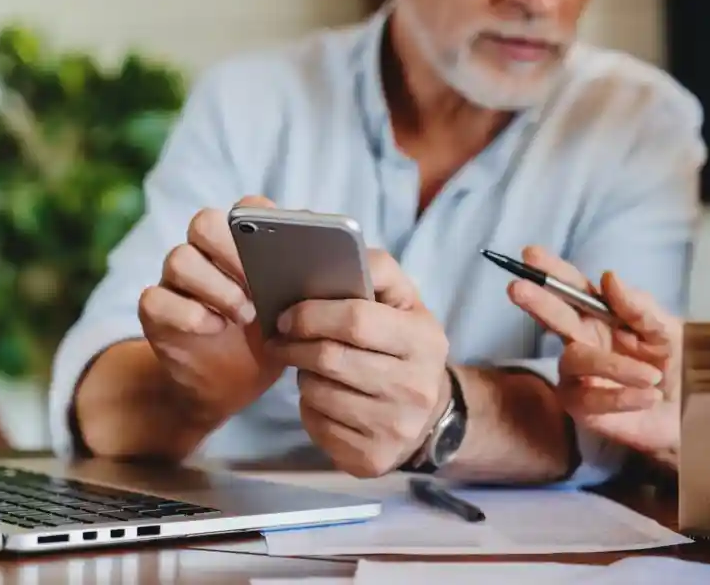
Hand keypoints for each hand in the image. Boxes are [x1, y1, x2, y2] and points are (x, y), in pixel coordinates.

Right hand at [138, 195, 282, 429]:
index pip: (246, 207)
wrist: (232, 381)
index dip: (259, 222)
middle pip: (204, 222)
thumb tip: (329, 263)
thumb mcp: (294, 309)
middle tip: (259, 288)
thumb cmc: (270, 335)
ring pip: (179, 258)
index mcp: (243, 242)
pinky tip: (215, 328)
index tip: (280, 253)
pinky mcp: (157, 311)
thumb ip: (305, 281)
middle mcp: (205, 252)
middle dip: (233, 252)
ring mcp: (177, 280)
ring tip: (245, 315)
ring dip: (216, 287)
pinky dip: (189, 313)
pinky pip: (155, 299)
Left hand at [269, 250, 450, 477]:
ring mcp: (395, 428)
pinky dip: (310, 408)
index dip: (312, 314)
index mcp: (425, 341)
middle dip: (295, 344)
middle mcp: (416, 388)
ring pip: (318, 393)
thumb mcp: (405, 302)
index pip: (357, 320)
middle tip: (280, 337)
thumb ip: (377, 271)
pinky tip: (323, 397)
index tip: (287, 314)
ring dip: (302, 376)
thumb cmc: (404, 346)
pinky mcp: (372, 459)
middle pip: (330, 359)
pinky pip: (318, 425)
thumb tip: (334, 251)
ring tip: (308, 366)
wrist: (428, 414)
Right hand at [506, 246, 680, 466]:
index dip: (552, 272)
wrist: (685, 413)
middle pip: (554, 317)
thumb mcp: (666, 331)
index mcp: (600, 315)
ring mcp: (576, 374)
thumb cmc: (671, 365)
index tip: (531, 254)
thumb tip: (609, 277)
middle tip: (518, 288)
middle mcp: (582, 340)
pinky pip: (590, 398)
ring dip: (614, 366)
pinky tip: (648, 396)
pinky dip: (623, 396)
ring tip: (652, 377)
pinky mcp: (579, 406)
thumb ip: (639, 307)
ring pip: (576, 359)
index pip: (573, 289)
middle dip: (538, 301)